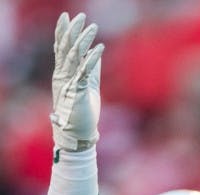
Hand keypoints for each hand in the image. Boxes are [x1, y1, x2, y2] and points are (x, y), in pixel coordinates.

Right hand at [51, 11, 103, 150]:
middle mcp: (63, 77)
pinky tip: (100, 48)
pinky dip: (93, 58)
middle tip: (81, 16)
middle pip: (65, 48)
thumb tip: (96, 55)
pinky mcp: (77, 91)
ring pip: (74, 56)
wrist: (79, 135)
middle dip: (73, 31)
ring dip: (84, 40)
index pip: (61, 49)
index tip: (67, 18)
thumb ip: (90, 70)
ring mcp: (69, 83)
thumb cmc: (82, 114)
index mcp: (63, 75)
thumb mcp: (87, 87)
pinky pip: (85, 70)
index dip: (63, 32)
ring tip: (93, 27)